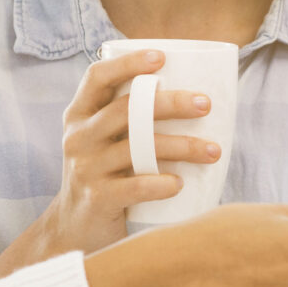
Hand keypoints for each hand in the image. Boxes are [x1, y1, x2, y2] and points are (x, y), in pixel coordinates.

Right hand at [0, 50, 220, 274]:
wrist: (75, 229)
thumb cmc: (104, 175)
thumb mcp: (103, 141)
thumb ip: (129, 121)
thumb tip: (192, 98)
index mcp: (79, 115)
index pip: (96, 77)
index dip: (127, 63)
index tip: (162, 57)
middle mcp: (78, 137)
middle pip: (125, 110)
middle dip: (170, 103)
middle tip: (205, 104)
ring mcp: (85, 168)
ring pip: (137, 148)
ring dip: (181, 147)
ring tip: (213, 150)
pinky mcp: (97, 198)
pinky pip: (135, 187)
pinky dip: (161, 183)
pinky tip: (180, 183)